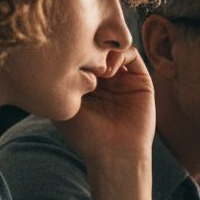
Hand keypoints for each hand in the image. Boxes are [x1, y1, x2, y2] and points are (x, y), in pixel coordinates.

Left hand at [55, 46, 154, 166]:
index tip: (64, 58)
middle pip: (96, 46)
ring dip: (104, 50)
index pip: (79, 53)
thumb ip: (61, 79)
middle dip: (88, 46)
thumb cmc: (85, 134)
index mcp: (85, 83)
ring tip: (96, 69)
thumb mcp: (64, 104)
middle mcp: (105, 79)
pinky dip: (119, 54)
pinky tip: (109, 71)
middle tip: (81, 58)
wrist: (114, 153)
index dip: (72, 50)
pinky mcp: (140, 80)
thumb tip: (58, 53)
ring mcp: (122, 78)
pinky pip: (131, 53)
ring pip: (113, 47)